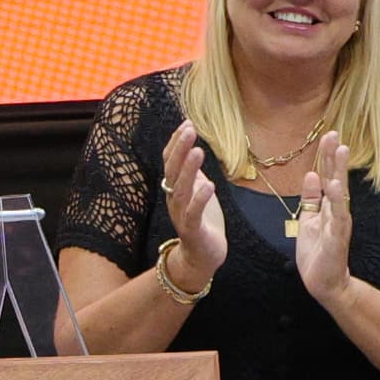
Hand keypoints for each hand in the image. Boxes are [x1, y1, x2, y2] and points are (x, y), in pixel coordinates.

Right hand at [158, 121, 227, 282]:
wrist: (202, 256)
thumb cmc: (201, 221)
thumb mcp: (196, 190)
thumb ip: (192, 172)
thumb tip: (192, 146)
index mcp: (175, 188)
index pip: (170, 161)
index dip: (176, 143)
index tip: (187, 123)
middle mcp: (174, 199)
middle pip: (172, 171)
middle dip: (180, 149)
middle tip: (189, 129)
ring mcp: (182, 215)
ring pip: (181, 190)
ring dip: (188, 170)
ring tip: (198, 151)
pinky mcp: (193, 231)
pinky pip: (194, 214)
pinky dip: (200, 199)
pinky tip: (208, 185)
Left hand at [290, 132, 354, 304]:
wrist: (324, 283)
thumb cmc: (317, 252)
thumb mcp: (309, 219)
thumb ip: (311, 198)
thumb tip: (310, 174)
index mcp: (329, 206)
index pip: (328, 176)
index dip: (327, 156)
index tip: (327, 134)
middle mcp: (337, 211)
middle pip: (336, 178)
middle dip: (334, 156)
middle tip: (334, 133)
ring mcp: (339, 223)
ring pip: (341, 193)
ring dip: (340, 171)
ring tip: (340, 150)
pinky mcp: (337, 237)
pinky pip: (338, 216)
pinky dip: (336, 201)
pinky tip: (334, 185)